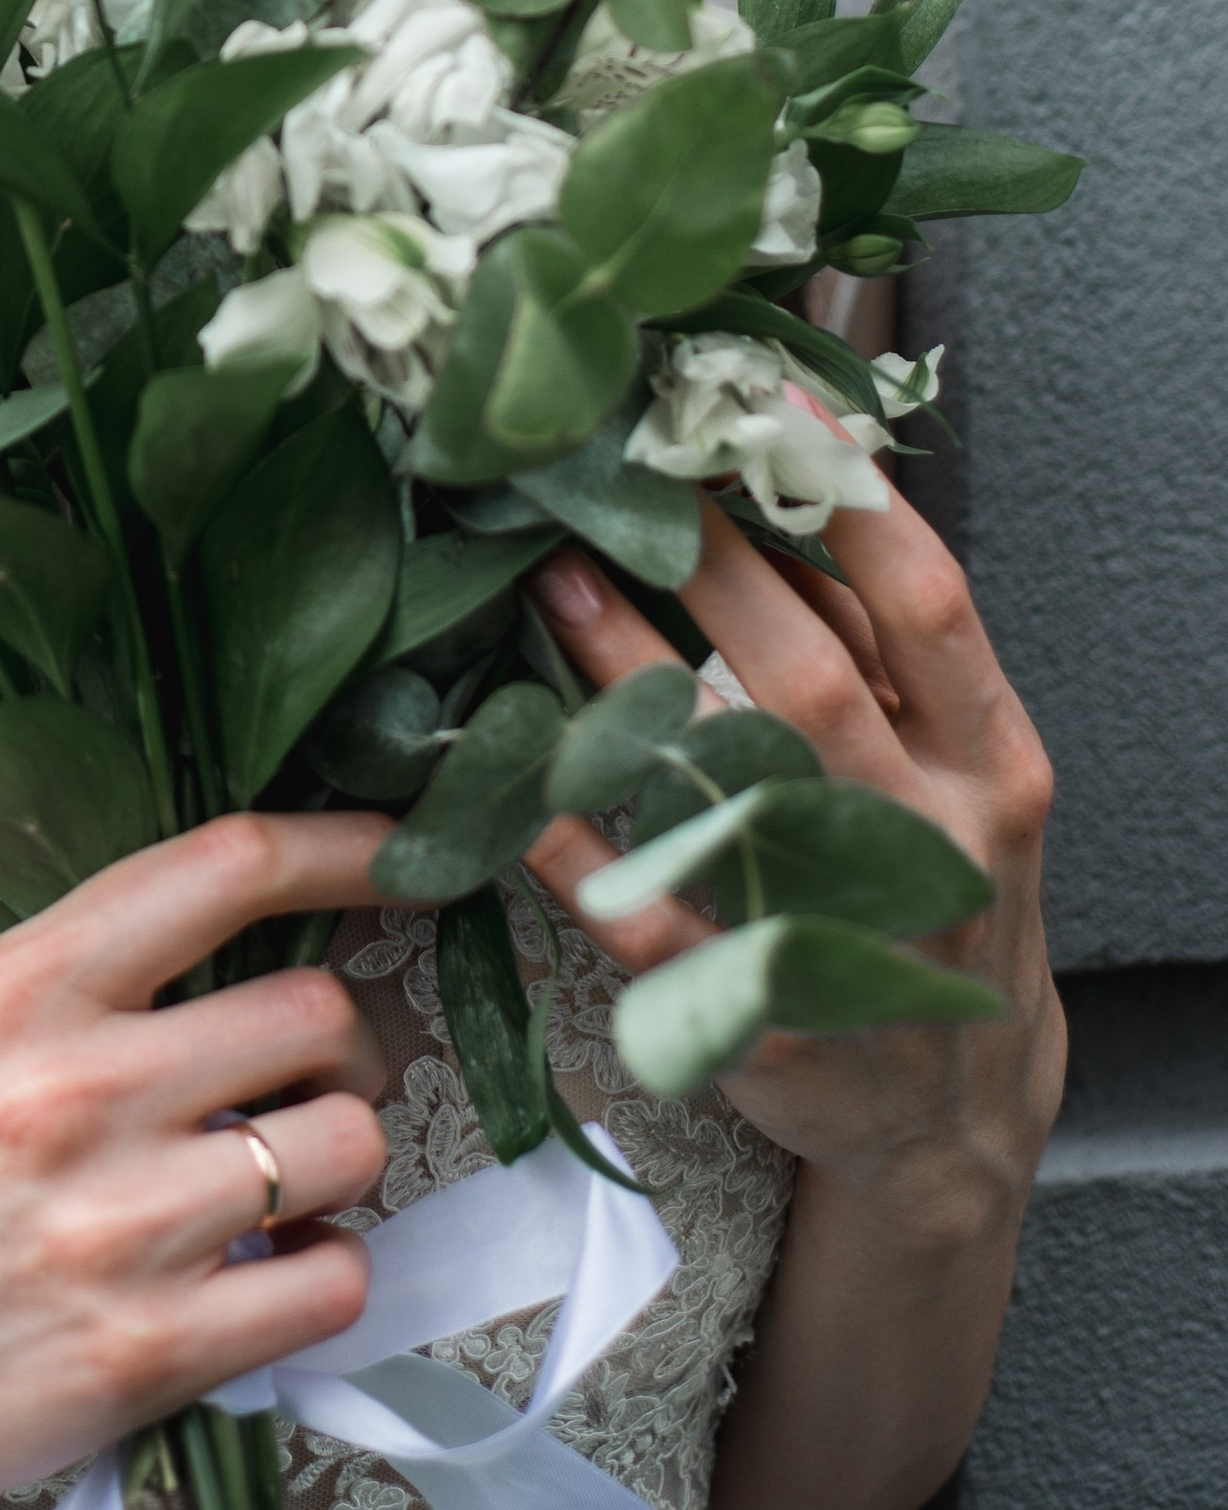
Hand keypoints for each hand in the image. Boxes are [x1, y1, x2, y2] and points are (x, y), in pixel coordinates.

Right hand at [0, 812, 390, 1509]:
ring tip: (280, 1187)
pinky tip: (268, 1276)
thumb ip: (93, 977)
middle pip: (319, 1013)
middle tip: (302, 1085)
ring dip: (338, 1165)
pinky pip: (332, 1284)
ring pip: (349, 1146)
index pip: (224, 867)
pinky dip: (325, 1276)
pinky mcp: (143, 1352)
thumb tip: (260, 940)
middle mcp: (73, 1087)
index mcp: (20, 985)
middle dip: (341, 1050)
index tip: (408, 852)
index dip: (346, 846)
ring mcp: (114, 1224)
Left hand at [524, 482, 1063, 1227]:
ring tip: (553, 585)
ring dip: (633, 678)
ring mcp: (850, 935)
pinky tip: (518, 780)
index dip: (847, 494)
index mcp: (992, 760)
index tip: (757, 393)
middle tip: (617, 477)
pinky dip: (584, 846)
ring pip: (731, 789)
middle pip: (816, 684)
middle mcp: (933, 843)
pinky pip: (654, 920)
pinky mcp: (763, 1018)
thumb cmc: (933, 889)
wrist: (951, 1116)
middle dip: (712, 573)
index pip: (929, 604)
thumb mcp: (952, 771)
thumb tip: (777, 488)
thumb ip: (877, 647)